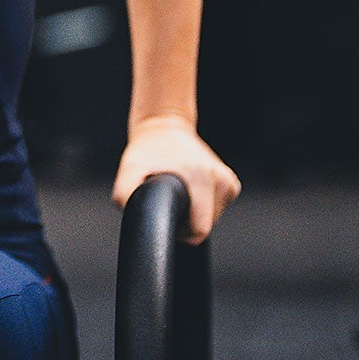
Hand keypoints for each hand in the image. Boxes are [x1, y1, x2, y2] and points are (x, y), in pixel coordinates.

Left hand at [111, 113, 240, 243]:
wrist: (164, 129)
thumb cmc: (146, 152)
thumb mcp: (127, 176)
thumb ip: (127, 201)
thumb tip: (137, 223)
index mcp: (201, 177)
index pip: (198, 231)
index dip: (177, 231)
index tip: (167, 213)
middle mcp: (220, 179)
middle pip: (204, 228)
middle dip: (185, 222)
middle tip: (169, 199)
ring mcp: (229, 182)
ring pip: (211, 220)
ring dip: (192, 213)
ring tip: (179, 191)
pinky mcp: (231, 185)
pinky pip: (216, 210)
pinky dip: (201, 206)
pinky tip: (190, 189)